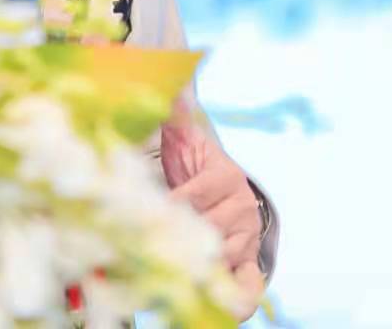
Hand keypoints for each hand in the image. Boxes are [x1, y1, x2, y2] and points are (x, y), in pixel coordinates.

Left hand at [161, 100, 266, 321]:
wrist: (224, 186)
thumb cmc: (195, 162)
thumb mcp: (185, 138)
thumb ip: (175, 114)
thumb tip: (171, 84)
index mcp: (225, 176)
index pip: (192, 196)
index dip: (168, 205)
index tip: (143, 213)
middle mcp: (241, 208)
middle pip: (206, 230)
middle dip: (176, 240)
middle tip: (142, 248)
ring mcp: (247, 237)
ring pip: (219, 258)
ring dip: (195, 269)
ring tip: (163, 274)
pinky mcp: (249, 261)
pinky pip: (249, 283)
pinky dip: (239, 297)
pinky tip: (223, 308)